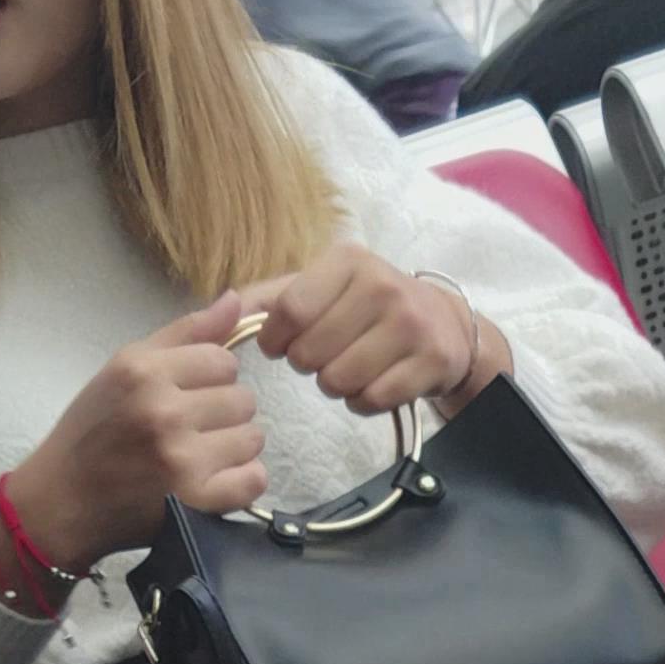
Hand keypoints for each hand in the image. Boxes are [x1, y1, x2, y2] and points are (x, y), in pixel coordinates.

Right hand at [13, 291, 266, 570]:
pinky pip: (254, 480)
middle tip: (192, 429)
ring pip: (253, 437)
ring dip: (234, 446)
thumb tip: (236, 301)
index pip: (224, 360)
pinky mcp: (195, 501)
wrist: (60, 501)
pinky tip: (215, 479)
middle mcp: (164, 412)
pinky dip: (242, 481)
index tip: (189, 394)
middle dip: (223, 412)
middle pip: (243, 399)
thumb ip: (184, 333)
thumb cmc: (92, 431)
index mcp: (143, 372)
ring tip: (201, 454)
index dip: (211, 377)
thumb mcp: (124, 368)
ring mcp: (182, 459)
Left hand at [237, 243, 508, 419]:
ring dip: (335, 385)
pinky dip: (363, 402)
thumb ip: (269, 298)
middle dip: (309, 364)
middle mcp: (381, 286)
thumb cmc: (366, 305)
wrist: (443, 322)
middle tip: (328, 354)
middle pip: (310, 353)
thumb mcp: (321, 286)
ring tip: (351, 367)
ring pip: (338, 381)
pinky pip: (371, 400)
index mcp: (347, 261)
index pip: (289, 311)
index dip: (275, 339)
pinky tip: (375, 381)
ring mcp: (411, 323)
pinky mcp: (431, 360)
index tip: (281, 344)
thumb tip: (220, 310)